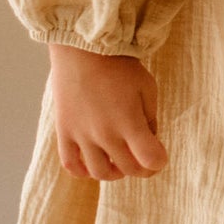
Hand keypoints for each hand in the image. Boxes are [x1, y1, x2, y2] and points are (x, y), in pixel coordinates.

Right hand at [48, 43, 168, 178]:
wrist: (82, 50)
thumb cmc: (120, 66)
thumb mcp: (147, 88)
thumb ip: (151, 119)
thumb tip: (149, 141)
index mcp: (130, 123)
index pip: (151, 161)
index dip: (159, 160)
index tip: (158, 152)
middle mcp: (105, 134)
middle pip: (128, 169)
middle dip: (141, 168)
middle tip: (142, 158)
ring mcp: (82, 135)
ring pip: (100, 173)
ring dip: (114, 172)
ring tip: (118, 161)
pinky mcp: (64, 132)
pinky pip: (71, 165)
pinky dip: (83, 170)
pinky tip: (92, 161)